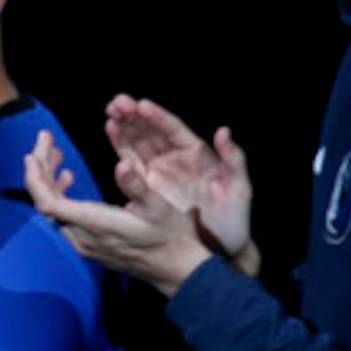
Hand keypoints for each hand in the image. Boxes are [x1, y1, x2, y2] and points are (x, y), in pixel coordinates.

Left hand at [23, 128, 214, 296]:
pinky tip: (68, 178)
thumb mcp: (159, 208)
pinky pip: (62, 216)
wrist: (176, 269)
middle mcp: (82, 237)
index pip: (48, 203)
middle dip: (40, 170)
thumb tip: (122, 164)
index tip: (32, 154)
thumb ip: (137, 186)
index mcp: (95, 224)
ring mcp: (83, 243)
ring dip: (48, 180)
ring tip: (55, 155)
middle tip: (45, 141)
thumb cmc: (171, 237)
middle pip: (45, 202)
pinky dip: (59, 194)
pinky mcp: (88, 244)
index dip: (35, 178)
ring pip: (52, 209)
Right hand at [101, 94, 256, 271]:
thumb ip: (233, 159)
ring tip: (110, 112)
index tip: (141, 105)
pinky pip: (130, 162)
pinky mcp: (146, 187)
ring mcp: (160, 171)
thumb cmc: (234, 218)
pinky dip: (119, 145)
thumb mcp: (239, 188)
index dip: (157, 116)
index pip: (174, 129)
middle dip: (134, 115)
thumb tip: (223, 131)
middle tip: (117, 103)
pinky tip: (111, 130)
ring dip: (124, 126)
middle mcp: (176, 158)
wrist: (220, 248)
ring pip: (138, 142)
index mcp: (197, 154)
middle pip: (151, 131)